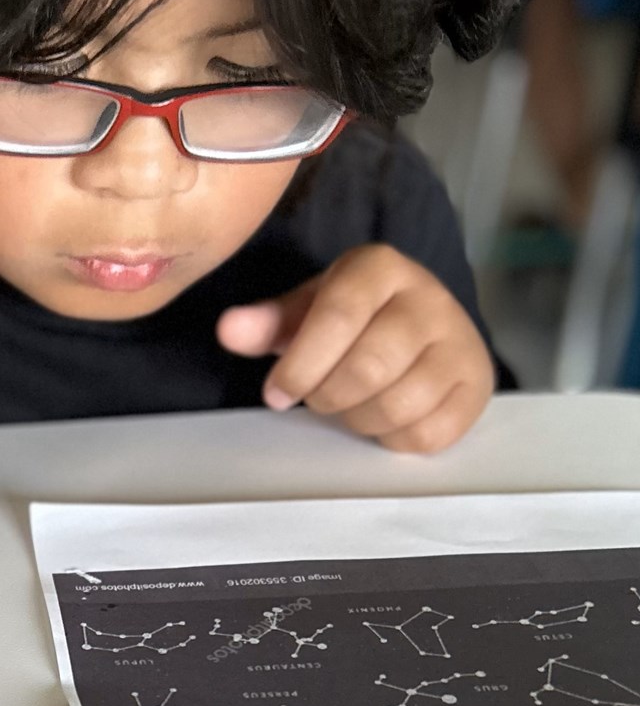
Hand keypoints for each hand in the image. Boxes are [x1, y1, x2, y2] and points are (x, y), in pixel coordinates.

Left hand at [215, 245, 493, 453]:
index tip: (276, 394)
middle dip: (328, 396)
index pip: (337, 316)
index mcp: (379, 268)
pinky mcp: (477, 386)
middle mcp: (429, 298)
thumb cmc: (352, 320)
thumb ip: (267, 322)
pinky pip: (428, 433)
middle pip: (368, 367)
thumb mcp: (306, 311)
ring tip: (351, 404)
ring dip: (359, 419)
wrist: (423, 327)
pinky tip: (385, 417)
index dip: (300, 365)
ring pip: (398, 405)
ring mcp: (460, 342)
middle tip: (318, 398)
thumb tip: (228, 330)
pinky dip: (395, 437)